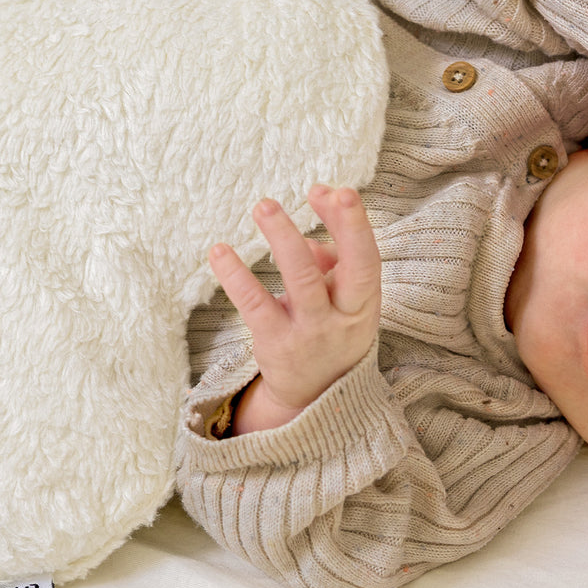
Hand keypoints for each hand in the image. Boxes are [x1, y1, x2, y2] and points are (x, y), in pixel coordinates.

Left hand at [207, 185, 381, 426]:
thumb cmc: (331, 329)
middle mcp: (343, 318)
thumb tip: (310, 223)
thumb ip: (331, 256)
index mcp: (364, 303)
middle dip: (344, 227)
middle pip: (352, 271)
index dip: (357, 226)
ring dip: (284, 239)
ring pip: (301, 281)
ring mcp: (310, 332)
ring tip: (264, 206)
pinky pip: (254, 304)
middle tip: (322, 189)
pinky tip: (219, 251)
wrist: (314, 397)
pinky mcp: (274, 343)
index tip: (340, 191)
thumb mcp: (343, 297)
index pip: (368, 259)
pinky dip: (236, 275)